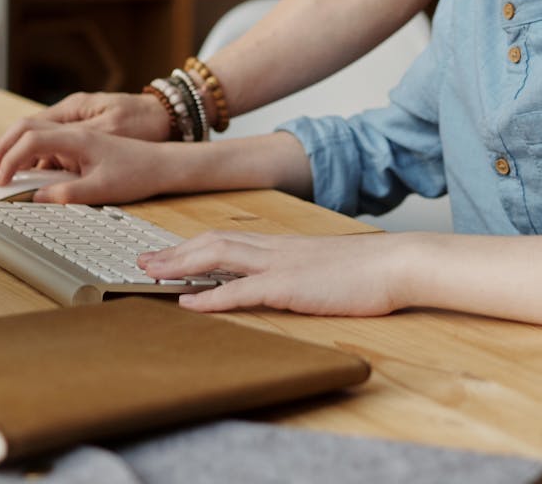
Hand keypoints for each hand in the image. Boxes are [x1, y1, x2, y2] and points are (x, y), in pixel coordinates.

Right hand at [0, 122, 165, 204]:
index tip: (0, 181)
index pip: (32, 137)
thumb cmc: (138, 172)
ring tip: (0, 175)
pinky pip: (48, 143)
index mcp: (79, 135)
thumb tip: (35, 198)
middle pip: (27, 127)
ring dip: (15, 151)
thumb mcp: (102, 189)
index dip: (10, 158)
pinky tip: (25, 174)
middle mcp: (76, 127)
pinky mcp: (80, 141)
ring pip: (36, 134)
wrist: (164, 162)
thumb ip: (67, 193)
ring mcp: (78, 132)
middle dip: (2, 148)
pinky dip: (31, 156)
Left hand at [138, 229, 412, 315]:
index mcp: (284, 244)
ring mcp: (281, 264)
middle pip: (214, 242)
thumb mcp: (327, 266)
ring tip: (152, 274)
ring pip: (219, 256)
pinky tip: (189, 303)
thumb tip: (286, 278)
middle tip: (144, 261)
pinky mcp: (290, 285)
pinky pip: (242, 289)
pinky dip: (210, 296)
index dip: (194, 244)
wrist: (397, 262)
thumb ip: (302, 268)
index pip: (229, 238)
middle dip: (176, 251)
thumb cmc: (370, 269)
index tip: (169, 252)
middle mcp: (276, 248)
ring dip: (181, 265)